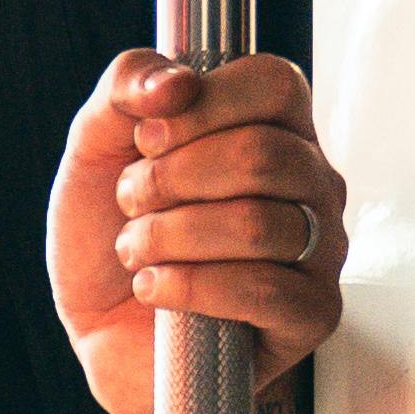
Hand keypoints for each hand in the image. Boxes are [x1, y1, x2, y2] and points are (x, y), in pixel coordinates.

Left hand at [47, 50, 346, 413]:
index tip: (148, 137)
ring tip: (136, 249)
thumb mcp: (95, 147)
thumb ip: (126, 89)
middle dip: (170, 179)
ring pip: (257, 223)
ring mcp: (319, 251)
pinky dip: (188, 287)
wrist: (104, 333)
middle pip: (263, 154)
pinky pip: (263, 290)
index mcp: (274, 129)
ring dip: (168, 236)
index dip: (203, 104)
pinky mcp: (311, 316)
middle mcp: (309, 184)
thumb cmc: (111, 237)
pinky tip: (154, 289)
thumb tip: (176, 80)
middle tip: (133, 202)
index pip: (275, 83)